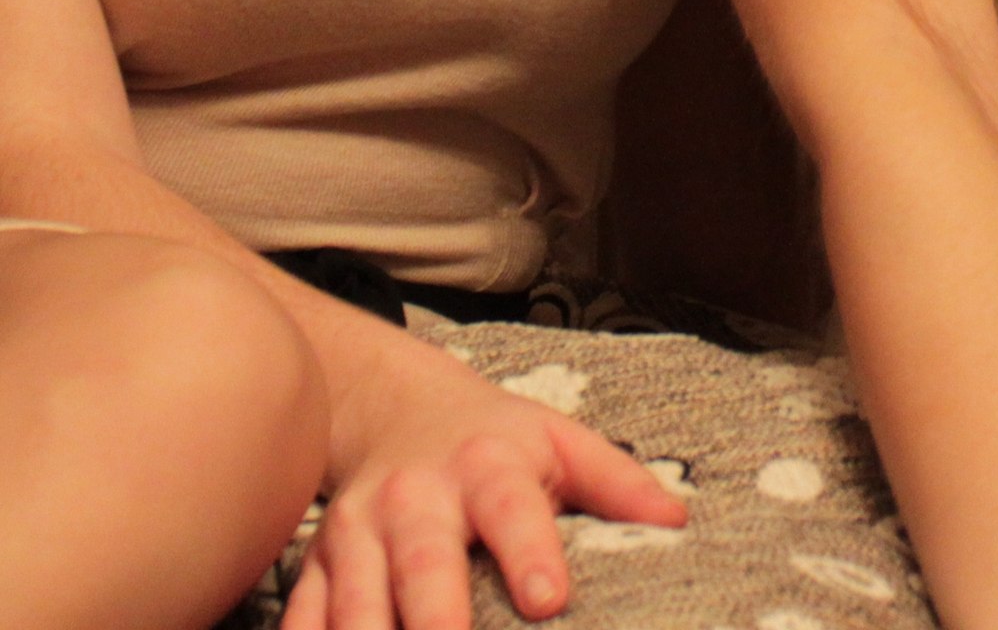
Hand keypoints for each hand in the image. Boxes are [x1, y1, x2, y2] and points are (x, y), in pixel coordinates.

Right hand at [281, 335, 684, 629]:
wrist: (399, 407)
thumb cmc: (496, 440)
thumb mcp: (561, 440)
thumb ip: (617, 480)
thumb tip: (677, 522)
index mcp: (485, 465)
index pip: (511, 508)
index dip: (530, 552)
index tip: (549, 599)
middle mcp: (414, 498)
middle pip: (422, 564)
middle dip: (435, 620)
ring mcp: (357, 533)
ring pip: (354, 603)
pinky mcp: (317, 568)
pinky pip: (302, 622)